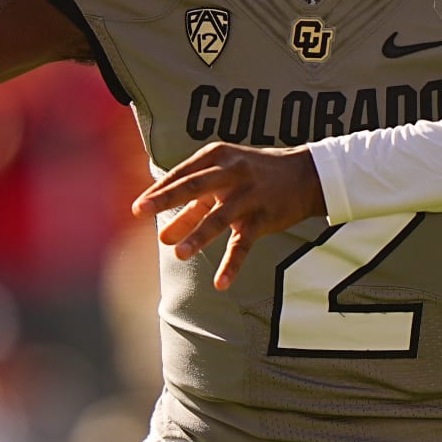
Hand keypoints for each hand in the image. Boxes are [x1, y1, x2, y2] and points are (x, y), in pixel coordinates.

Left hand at [132, 143, 325, 289]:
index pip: (182, 174)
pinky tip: (220, 283)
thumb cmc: (254, 176)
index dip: (158, 191)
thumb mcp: (223, 181)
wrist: (305, 175)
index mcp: (217, 157)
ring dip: (197, 235)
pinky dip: (233, 264)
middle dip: (166, 199)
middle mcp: (232, 173)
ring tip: (178, 254)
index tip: (137, 207)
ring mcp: (249, 195)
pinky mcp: (263, 217)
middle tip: (140, 211)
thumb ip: (192, 206)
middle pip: (194, 186)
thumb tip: (161, 236)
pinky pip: (244, 244)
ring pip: (219, 218)